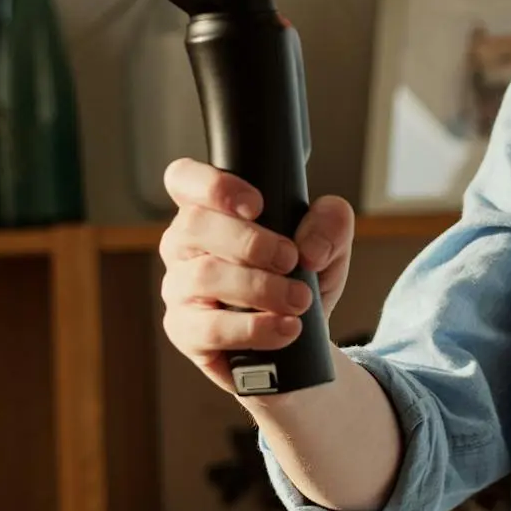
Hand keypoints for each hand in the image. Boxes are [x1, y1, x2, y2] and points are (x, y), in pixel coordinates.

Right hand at [158, 157, 355, 393]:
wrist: (300, 331)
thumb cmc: (301, 275)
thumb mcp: (328, 241)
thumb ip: (330, 223)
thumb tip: (309, 248)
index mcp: (211, 209)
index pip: (184, 179)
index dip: (213, 185)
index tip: (256, 205)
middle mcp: (185, 244)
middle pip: (195, 225)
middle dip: (251, 242)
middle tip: (292, 259)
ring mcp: (179, 288)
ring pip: (204, 276)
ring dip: (261, 288)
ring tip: (299, 300)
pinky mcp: (185, 331)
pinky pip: (208, 328)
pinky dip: (254, 328)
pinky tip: (285, 328)